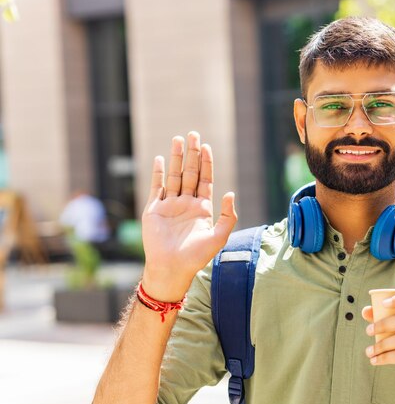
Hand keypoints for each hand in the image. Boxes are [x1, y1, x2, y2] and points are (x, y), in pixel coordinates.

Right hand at [140, 132, 236, 300]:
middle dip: (192, 154)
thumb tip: (231, 193)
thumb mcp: (219, 237)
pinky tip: (161, 158)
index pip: (205, 180)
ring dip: (176, 158)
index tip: (207, 147)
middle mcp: (186, 204)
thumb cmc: (197, 256)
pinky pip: (157, 187)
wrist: (171, 268)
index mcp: (203, 208)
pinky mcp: (154, 210)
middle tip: (193, 134)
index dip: (206, 163)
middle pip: (190, 173)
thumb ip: (228, 216)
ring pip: (174, 176)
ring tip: (178, 139)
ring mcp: (170, 205)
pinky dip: (159, 173)